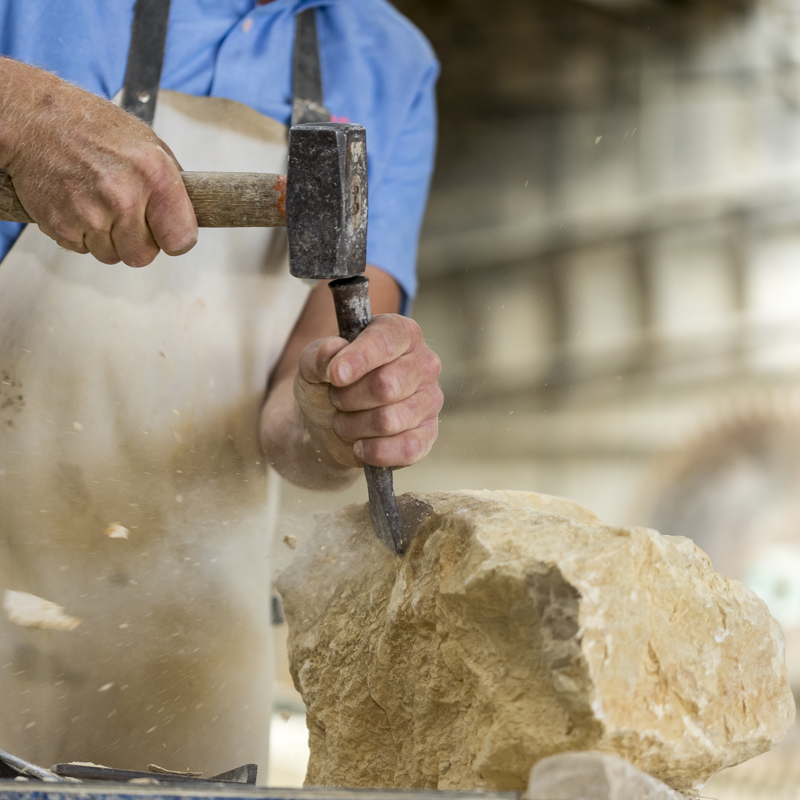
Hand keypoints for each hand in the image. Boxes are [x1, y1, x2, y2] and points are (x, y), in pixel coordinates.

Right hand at [0, 58, 196, 266]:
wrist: (33, 117)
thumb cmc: (90, 125)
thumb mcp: (147, 141)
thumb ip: (171, 181)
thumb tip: (188, 212)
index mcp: (154, 176)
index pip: (181, 240)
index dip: (173, 239)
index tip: (166, 231)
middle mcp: (124, 197)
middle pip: (143, 256)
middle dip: (138, 242)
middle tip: (127, 217)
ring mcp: (91, 214)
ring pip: (112, 256)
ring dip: (108, 238)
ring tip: (99, 204)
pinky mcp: (62, 225)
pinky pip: (82, 249)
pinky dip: (81, 233)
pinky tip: (78, 204)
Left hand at [294, 314, 442, 468]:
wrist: (329, 426)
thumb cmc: (328, 385)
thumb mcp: (312, 366)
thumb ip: (318, 355)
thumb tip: (333, 352)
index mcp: (400, 333)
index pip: (386, 341)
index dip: (359, 359)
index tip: (335, 376)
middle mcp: (424, 363)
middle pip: (385, 385)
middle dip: (349, 398)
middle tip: (337, 399)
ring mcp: (430, 400)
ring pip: (389, 421)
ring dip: (354, 426)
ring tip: (346, 421)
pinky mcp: (428, 434)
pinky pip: (406, 448)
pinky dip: (374, 451)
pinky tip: (361, 446)